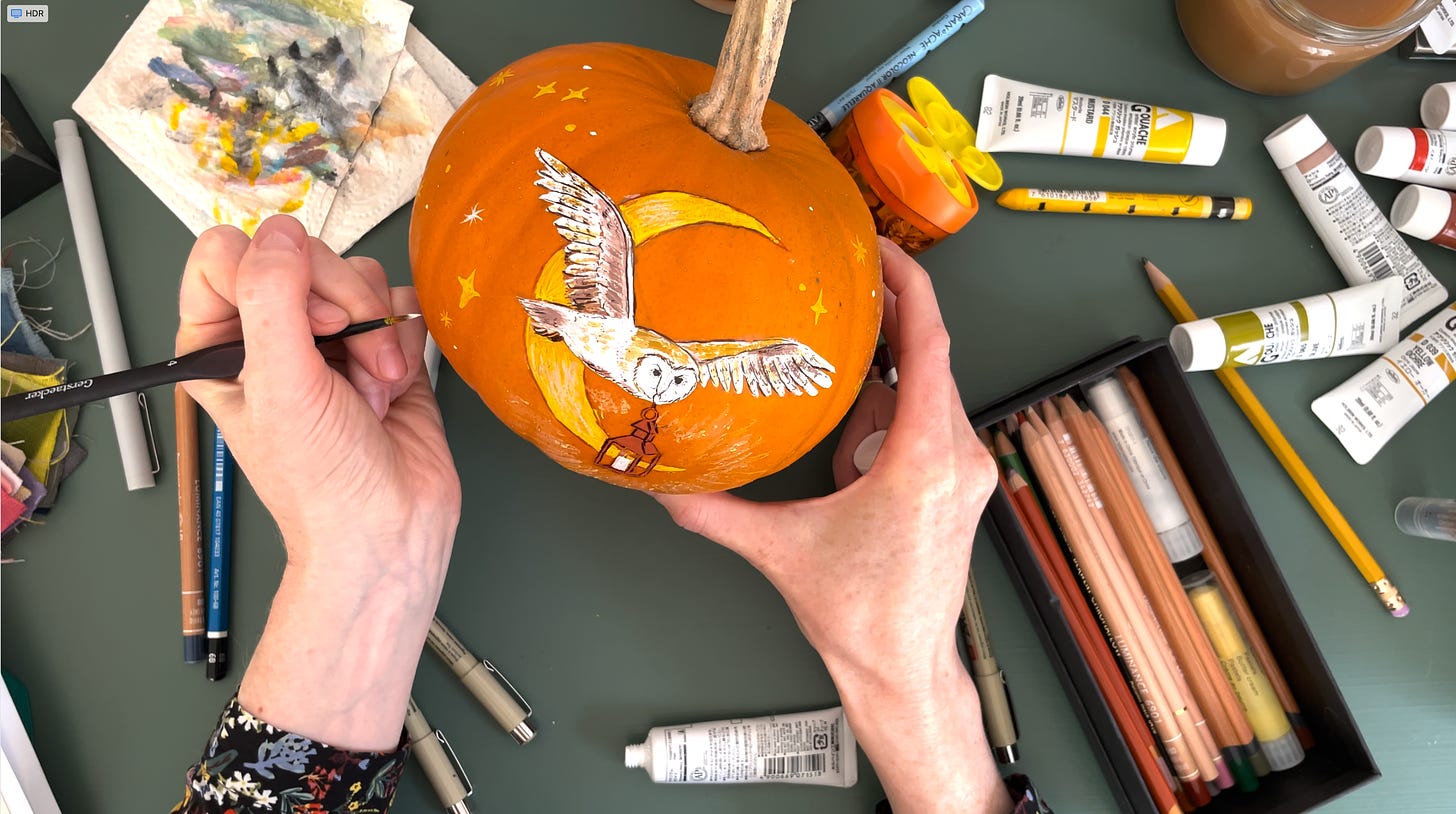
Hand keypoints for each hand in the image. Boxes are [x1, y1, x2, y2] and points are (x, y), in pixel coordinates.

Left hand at [177, 215, 460, 749]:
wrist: (390, 531)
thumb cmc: (322, 482)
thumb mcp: (281, 386)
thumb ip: (274, 298)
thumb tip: (283, 230)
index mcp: (217, 343)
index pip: (227, 256)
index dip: (273, 274)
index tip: (307, 323)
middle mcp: (270, 335)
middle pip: (303, 257)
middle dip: (342, 310)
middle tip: (350, 365)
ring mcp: (329, 340)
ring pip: (356, 276)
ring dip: (376, 332)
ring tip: (374, 388)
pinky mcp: (381, 347)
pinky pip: (396, 301)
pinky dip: (404, 338)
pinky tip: (396, 384)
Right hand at [654, 238, 1009, 812]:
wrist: (903, 669)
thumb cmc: (863, 618)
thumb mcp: (781, 551)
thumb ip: (716, 513)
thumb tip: (665, 487)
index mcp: (922, 460)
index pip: (930, 344)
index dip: (911, 287)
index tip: (886, 252)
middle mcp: (956, 458)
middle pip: (931, 357)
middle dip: (890, 318)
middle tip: (848, 281)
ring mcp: (965, 473)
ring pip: (930, 391)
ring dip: (889, 371)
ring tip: (845, 347)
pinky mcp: (959, 486)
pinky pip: (931, 421)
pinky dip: (897, 406)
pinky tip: (860, 412)